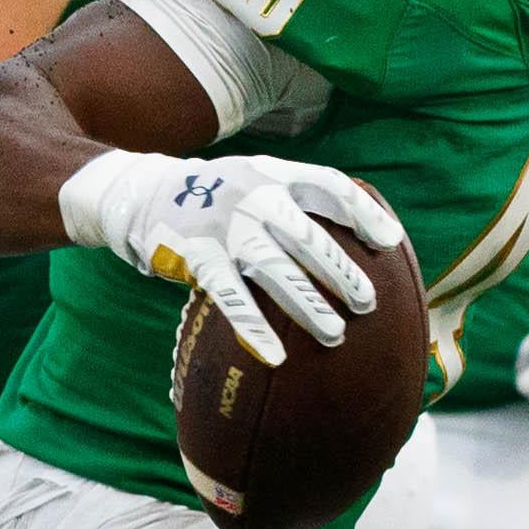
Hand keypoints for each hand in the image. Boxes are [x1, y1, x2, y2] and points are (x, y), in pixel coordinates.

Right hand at [57, 150, 406, 366]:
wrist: (138, 193)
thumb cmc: (210, 197)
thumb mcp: (253, 180)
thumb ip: (294, 200)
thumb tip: (352, 236)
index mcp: (273, 172)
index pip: (330, 186)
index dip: (363, 213)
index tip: (390, 243)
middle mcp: (253, 194)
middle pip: (309, 236)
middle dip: (342, 272)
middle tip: (368, 304)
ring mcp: (223, 226)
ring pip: (276, 269)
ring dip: (309, 304)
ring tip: (335, 334)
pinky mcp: (195, 256)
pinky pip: (230, 297)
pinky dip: (253, 328)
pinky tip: (275, 356)